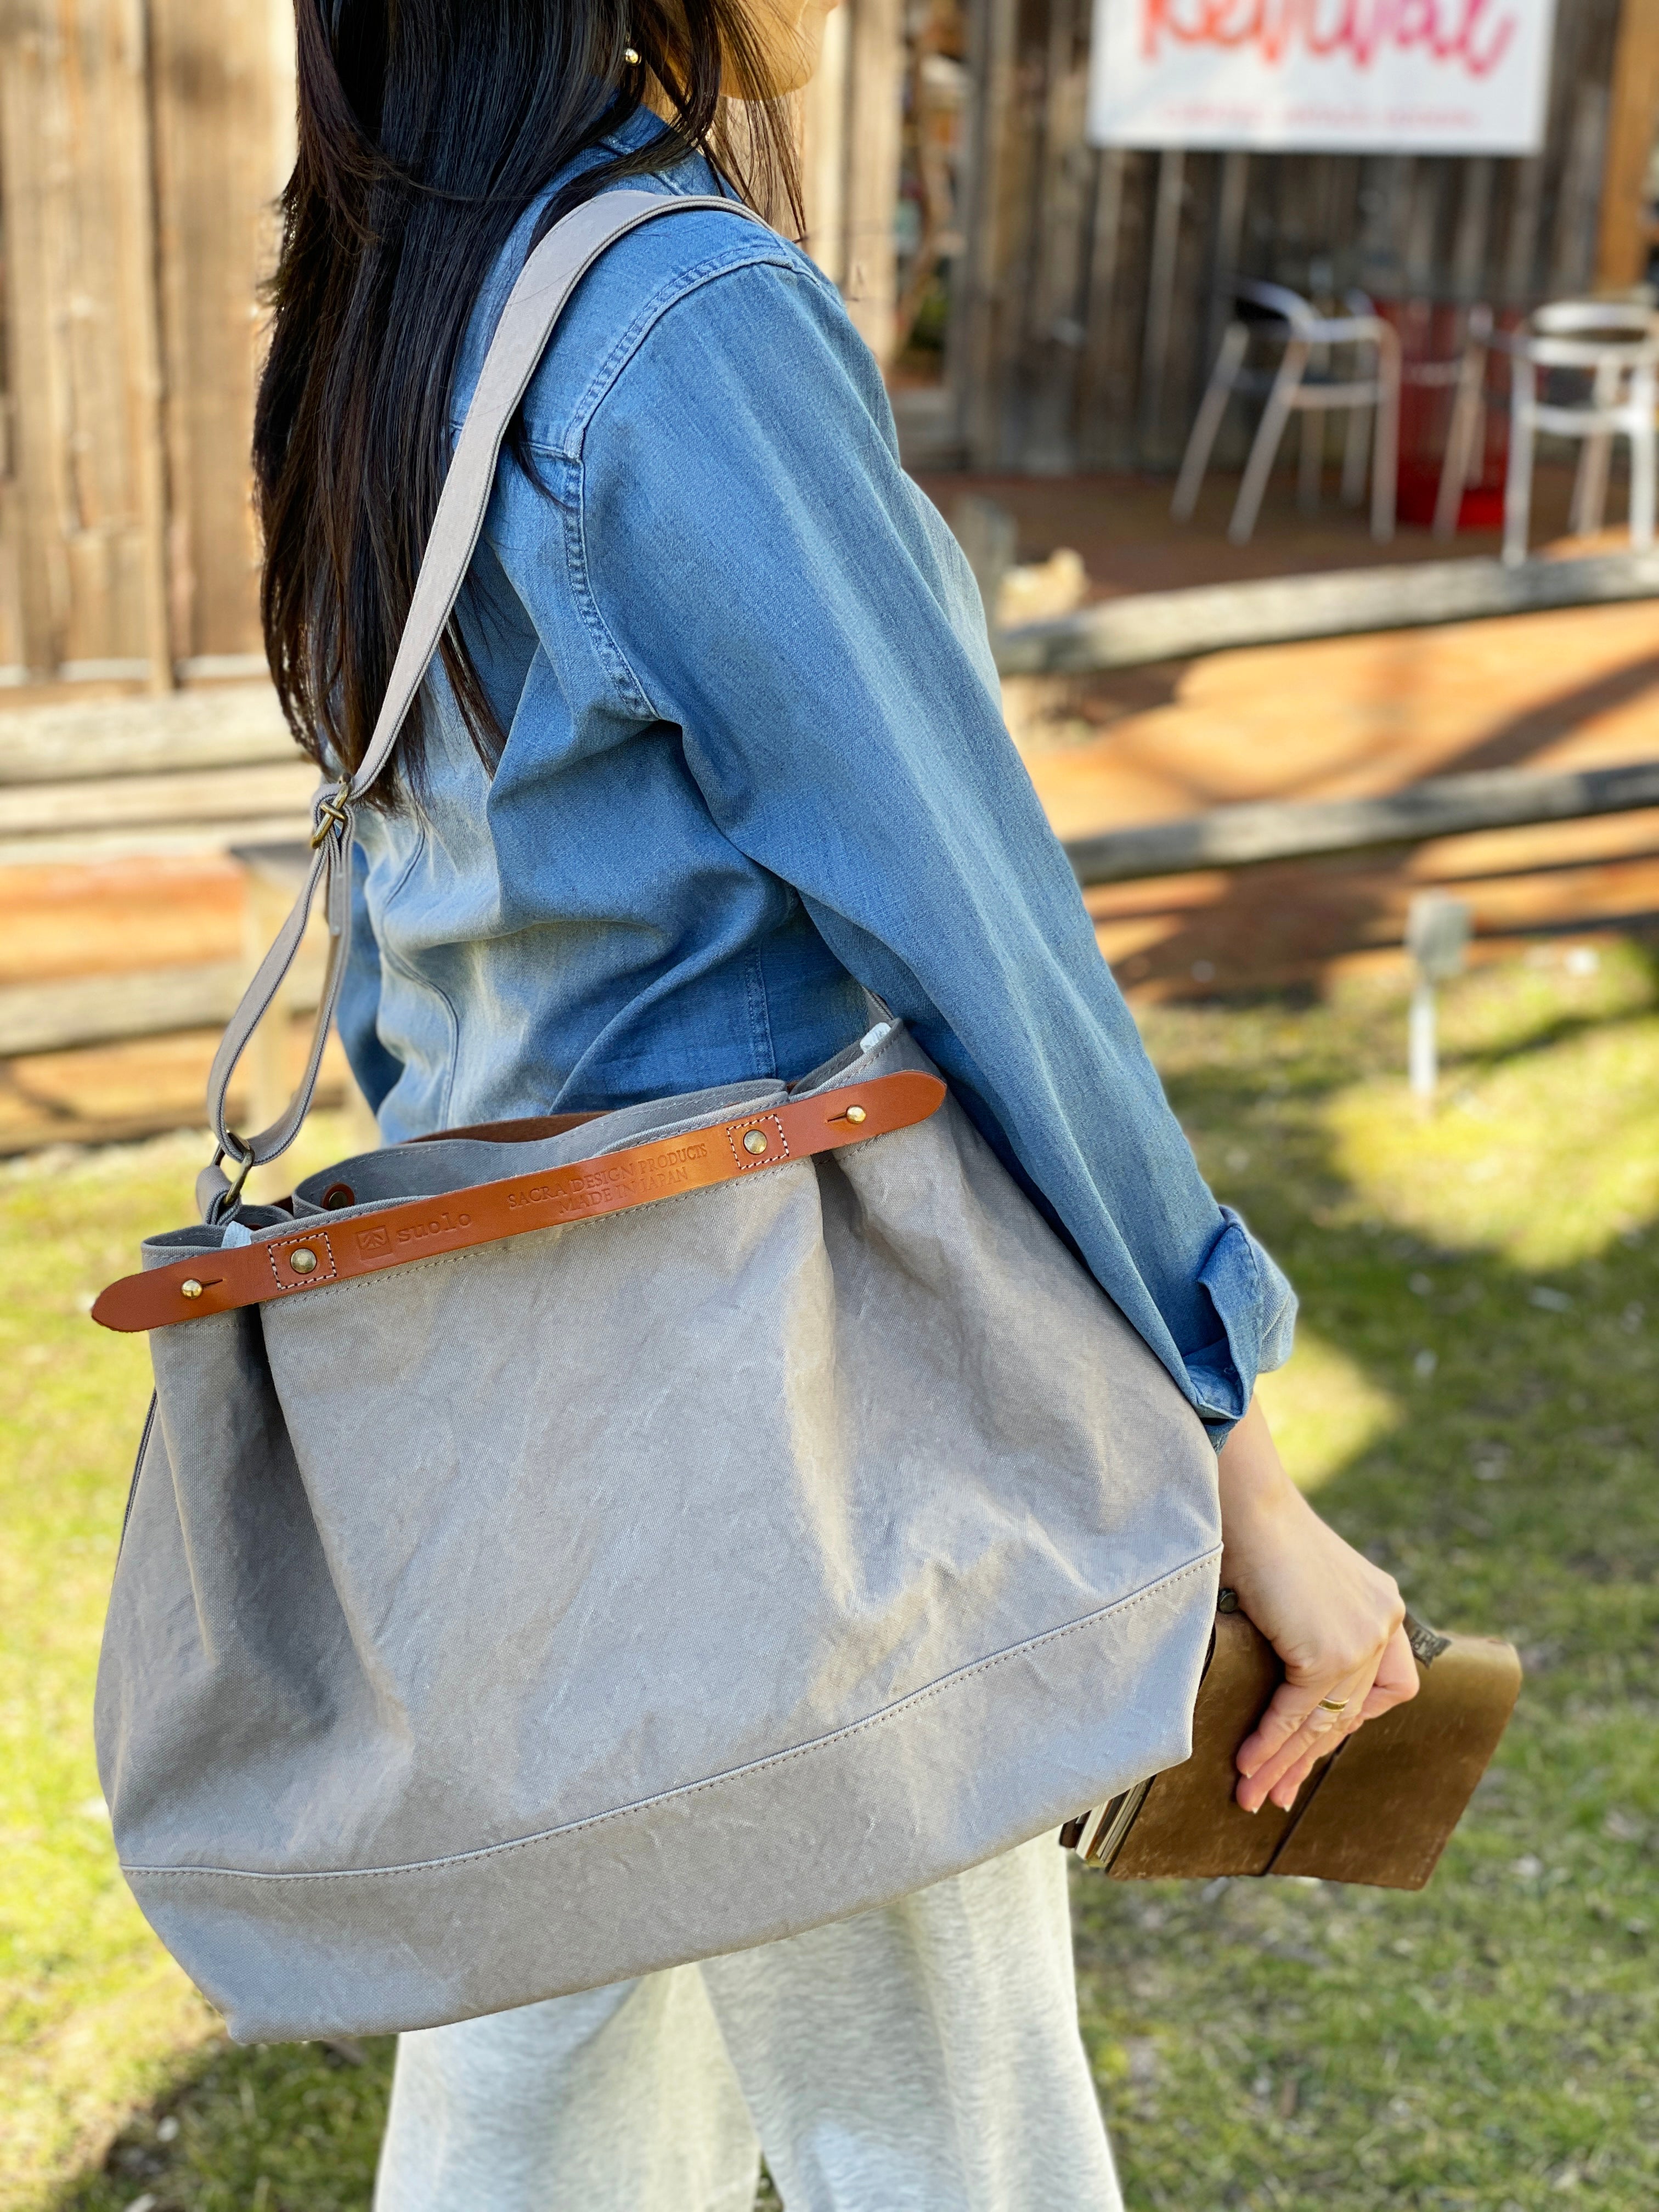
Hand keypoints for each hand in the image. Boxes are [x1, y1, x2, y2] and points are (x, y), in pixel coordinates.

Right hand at [1216, 1396, 1417, 1813]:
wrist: (1247, 1498)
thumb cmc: (1256, 1530)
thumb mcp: (1298, 1588)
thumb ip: (1304, 1628)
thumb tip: (1278, 1682)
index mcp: (1381, 1605)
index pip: (1379, 1689)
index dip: (1341, 1725)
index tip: (1305, 1751)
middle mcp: (1384, 1623)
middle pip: (1350, 1713)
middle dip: (1307, 1758)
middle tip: (1277, 1794)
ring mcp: (1362, 1638)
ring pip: (1323, 1720)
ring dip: (1283, 1762)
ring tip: (1252, 1795)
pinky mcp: (1330, 1650)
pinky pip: (1299, 1712)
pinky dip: (1271, 1740)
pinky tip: (1248, 1763)